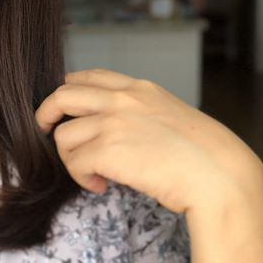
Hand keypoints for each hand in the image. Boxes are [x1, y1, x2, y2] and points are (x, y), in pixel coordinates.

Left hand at [34, 67, 262, 215]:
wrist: (219, 174)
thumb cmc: (204, 154)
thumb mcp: (171, 116)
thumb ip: (140, 114)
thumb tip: (116, 131)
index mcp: (139, 88)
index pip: (89, 76)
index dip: (68, 91)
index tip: (63, 109)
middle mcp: (122, 99)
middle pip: (62, 95)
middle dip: (45, 114)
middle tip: (44, 132)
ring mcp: (112, 123)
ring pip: (63, 136)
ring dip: (71, 159)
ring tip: (94, 174)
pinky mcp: (107, 150)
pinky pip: (74, 163)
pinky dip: (82, 178)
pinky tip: (102, 187)